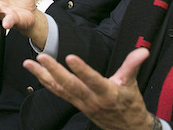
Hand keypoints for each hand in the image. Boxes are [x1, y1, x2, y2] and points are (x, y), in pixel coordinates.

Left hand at [23, 48, 154, 129]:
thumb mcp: (132, 84)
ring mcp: (81, 103)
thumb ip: (133, 65)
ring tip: (29, 63)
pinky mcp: (75, 103)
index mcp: (107, 93)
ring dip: (42, 76)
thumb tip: (143, 51)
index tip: (70, 57)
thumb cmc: (129, 104)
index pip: (92, 80)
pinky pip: (58, 93)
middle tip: (42, 57)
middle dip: (55, 71)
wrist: (128, 128)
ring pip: (59, 89)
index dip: (82, 70)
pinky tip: (36, 72)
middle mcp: (91, 99)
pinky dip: (46, 82)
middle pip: (70, 85)